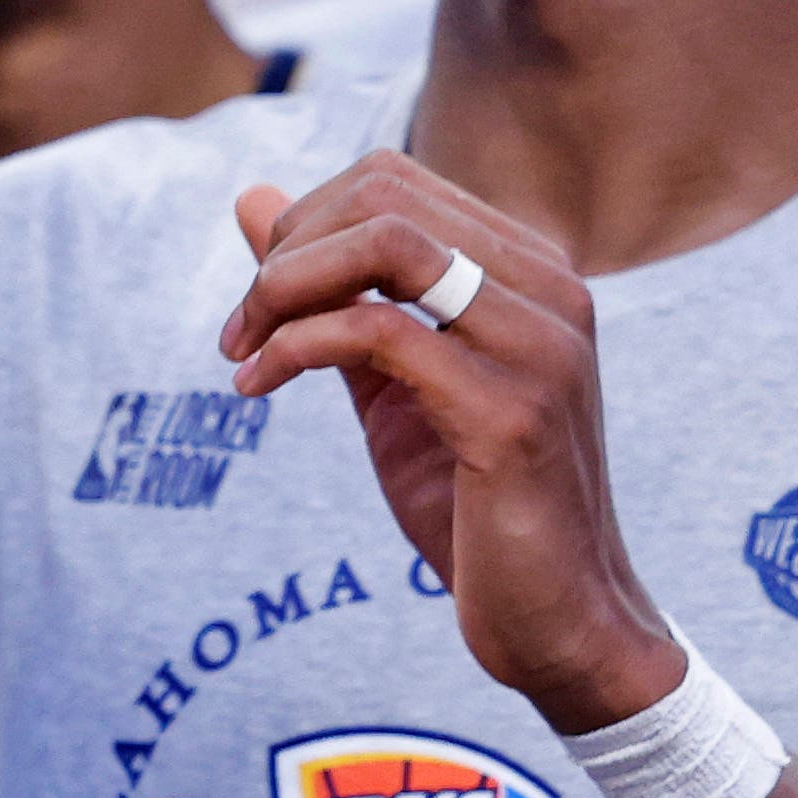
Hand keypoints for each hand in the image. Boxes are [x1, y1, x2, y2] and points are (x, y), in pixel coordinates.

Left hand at [221, 161, 678, 732]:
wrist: (556, 617)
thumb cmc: (473, 502)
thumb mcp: (386, 380)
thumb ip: (329, 291)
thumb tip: (251, 199)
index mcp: (529, 272)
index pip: (389, 180)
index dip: (301, 226)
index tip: (258, 301)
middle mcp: (551, 292)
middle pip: (381, 196)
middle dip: (285, 253)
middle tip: (240, 329)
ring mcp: (541, 348)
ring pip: (386, 243)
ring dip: (284, 288)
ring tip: (243, 350)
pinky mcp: (513, 414)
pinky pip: (379, 334)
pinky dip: (294, 348)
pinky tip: (257, 387)